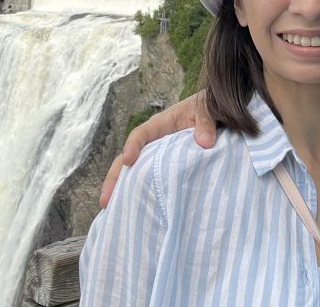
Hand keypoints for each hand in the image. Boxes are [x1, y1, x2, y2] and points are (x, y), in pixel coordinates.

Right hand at [99, 91, 216, 207]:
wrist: (213, 113)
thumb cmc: (206, 108)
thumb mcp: (207, 110)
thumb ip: (205, 123)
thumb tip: (204, 143)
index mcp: (160, 124)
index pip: (140, 134)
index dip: (132, 146)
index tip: (128, 160)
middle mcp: (152, 141)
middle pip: (126, 158)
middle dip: (114, 178)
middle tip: (105, 200)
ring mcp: (155, 156)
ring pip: (133, 173)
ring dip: (121, 190)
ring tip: (112, 212)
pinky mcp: (163, 168)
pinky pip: (147, 180)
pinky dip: (138, 193)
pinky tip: (134, 211)